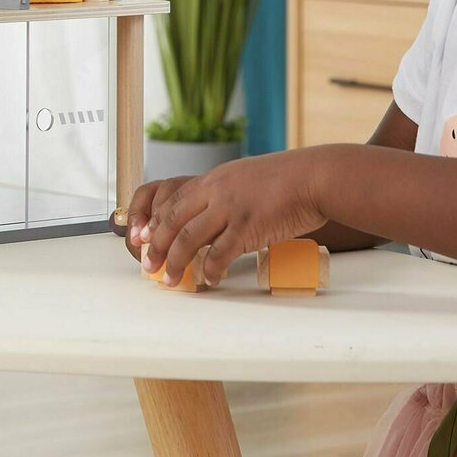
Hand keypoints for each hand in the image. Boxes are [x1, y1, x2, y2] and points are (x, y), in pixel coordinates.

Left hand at [134, 149, 328, 287]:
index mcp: (213, 179)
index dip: (153, 221)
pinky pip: (221, 252)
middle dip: (157, 245)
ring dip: (176, 262)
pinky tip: (210, 279)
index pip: (171, 200)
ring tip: (171, 279)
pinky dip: (211, 269)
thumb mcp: (245, 179)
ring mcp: (231, 208)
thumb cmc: (285, 180)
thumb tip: (210, 216)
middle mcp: (216, 191)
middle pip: (173, 220)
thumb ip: (225, 194)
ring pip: (190, 238)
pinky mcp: (248, 226)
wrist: (314, 177)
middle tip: (149, 265)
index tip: (142, 238)